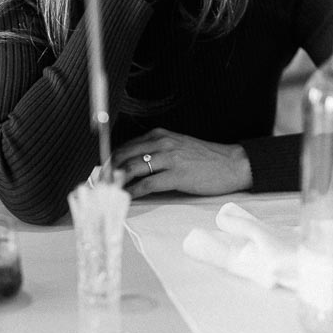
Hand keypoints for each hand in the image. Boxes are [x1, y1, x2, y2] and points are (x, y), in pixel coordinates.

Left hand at [114, 127, 251, 196]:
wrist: (233, 164)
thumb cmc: (206, 158)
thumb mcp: (178, 146)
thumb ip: (156, 152)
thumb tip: (133, 165)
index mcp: (160, 135)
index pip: (126, 146)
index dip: (111, 160)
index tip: (101, 172)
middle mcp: (162, 143)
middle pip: (124, 155)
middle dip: (108, 171)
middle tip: (99, 184)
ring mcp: (170, 158)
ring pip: (132, 168)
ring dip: (117, 181)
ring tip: (108, 192)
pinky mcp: (177, 175)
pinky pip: (147, 184)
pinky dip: (133, 191)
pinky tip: (126, 197)